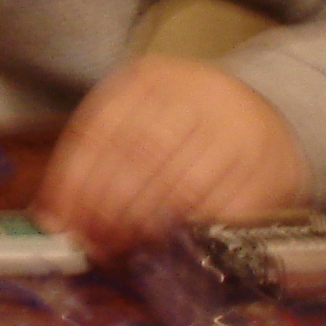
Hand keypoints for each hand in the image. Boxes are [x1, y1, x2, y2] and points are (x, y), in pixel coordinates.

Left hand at [34, 57, 308, 258]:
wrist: (265, 114)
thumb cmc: (183, 126)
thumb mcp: (137, 119)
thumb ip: (95, 160)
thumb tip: (54, 217)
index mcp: (152, 77)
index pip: (103, 127)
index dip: (75, 180)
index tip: (60, 220)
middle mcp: (197, 92)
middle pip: (140, 155)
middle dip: (108, 208)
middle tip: (92, 243)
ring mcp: (239, 126)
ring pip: (181, 186)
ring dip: (144, 227)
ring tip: (123, 248)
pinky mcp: (270, 165)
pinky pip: (222, 209)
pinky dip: (189, 234)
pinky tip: (168, 247)